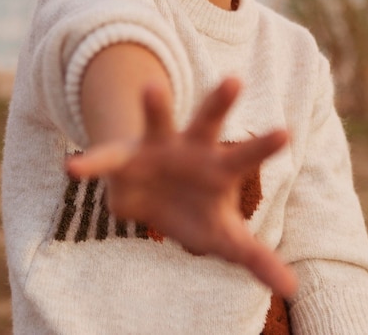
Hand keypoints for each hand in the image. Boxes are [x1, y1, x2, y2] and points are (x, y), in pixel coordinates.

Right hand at [67, 77, 296, 296]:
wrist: (154, 200)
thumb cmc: (198, 214)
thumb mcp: (225, 237)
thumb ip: (256, 257)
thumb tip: (294, 288)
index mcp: (218, 167)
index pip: (245, 157)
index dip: (263, 146)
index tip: (286, 131)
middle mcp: (190, 148)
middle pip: (208, 122)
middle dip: (219, 103)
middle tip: (234, 79)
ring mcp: (155, 147)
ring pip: (158, 121)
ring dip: (156, 106)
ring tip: (151, 86)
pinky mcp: (123, 160)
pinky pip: (105, 159)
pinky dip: (91, 164)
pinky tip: (74, 169)